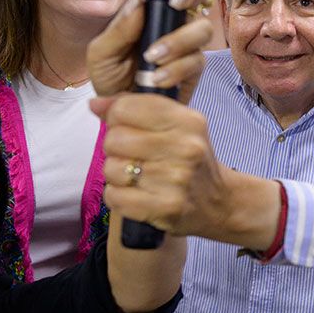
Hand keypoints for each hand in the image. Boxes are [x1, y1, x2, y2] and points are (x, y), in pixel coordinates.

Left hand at [86, 0, 215, 104]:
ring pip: (201, 27)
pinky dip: (176, 68)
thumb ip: (120, 27)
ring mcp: (187, 42)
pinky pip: (196, 59)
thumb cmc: (111, 77)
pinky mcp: (194, 67)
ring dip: (178, 40)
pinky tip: (157, 78)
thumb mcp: (102, 52)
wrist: (121, 111)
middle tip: (175, 2)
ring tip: (153, 58)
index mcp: (150, 5)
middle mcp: (173, 17)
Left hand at [94, 94, 278, 244]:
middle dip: (116, 149)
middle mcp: (185, 147)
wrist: (219, 202)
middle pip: (114, 139)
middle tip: (134, 157)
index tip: (129, 128)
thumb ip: (135, 109)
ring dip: (117, 175)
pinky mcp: (166, 207)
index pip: (125, 108)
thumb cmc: (190, 159)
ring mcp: (176, 179)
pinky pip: (114, 197)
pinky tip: (136, 195)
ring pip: (111, 169)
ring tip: (138, 177)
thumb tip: (95, 104)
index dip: (117, 118)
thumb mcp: (175, 126)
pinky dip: (118, 197)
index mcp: (188, 121)